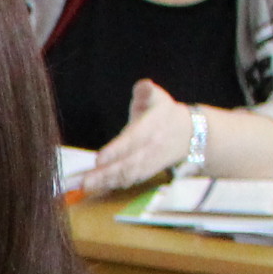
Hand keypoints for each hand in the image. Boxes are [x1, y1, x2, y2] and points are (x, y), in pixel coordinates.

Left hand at [71, 80, 198, 195]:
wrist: (187, 133)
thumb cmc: (162, 112)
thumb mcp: (156, 96)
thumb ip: (147, 91)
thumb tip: (144, 85)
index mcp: (150, 127)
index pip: (132, 140)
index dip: (116, 150)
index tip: (99, 159)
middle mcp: (150, 148)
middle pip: (127, 163)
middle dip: (106, 173)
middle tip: (85, 181)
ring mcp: (149, 162)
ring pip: (128, 175)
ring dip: (107, 182)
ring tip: (88, 186)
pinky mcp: (147, 171)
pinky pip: (131, 180)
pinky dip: (116, 185)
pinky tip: (99, 188)